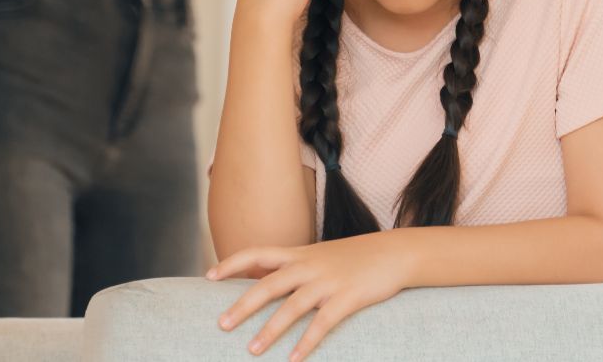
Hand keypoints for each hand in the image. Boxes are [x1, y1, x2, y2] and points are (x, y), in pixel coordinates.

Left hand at [209, 235, 412, 360]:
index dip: (232, 263)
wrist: (394, 252)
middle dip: (243, 305)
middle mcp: (309, 265)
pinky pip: (322, 324)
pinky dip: (306, 343)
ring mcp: (328, 281)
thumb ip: (293, 267)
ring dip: (270, 330)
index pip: (257, 253)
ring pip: (292, 306)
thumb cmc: (354, 257)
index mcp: (299, 253)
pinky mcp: (347, 297)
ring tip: (252, 350)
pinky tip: (294, 360)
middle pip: (268, 284)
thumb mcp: (320, 255)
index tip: (208, 276)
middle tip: (221, 324)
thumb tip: (262, 282)